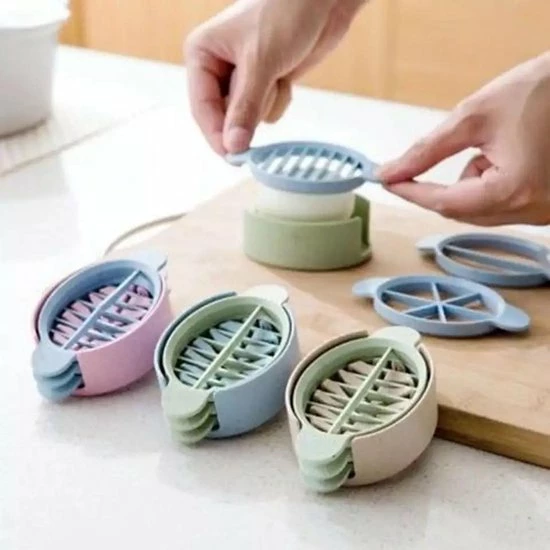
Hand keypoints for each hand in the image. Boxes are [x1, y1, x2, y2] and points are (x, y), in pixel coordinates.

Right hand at [185, 0, 366, 154]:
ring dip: (267, 102)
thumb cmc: (286, 12)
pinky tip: (286, 75)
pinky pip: (267, 111)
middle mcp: (218, 67)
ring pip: (248, 116)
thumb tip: (233, 146)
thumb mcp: (260, 63)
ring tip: (277, 74)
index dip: (216, 134)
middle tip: (263, 105)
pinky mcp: (265, 82)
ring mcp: (242, 76)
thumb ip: (245, 108)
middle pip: (223, 116)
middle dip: (247, 113)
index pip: (202, 108)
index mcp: (202, 54)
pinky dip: (279, 98)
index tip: (233, 156)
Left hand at [377, 52, 549, 225]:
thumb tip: (391, 172)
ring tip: (492, 147)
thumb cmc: (539, 90)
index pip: (445, 203)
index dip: (411, 192)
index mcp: (514, 191)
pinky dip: (490, 185)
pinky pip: (502, 205)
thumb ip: (427, 151)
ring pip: (481, 209)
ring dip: (470, 184)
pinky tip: (506, 156)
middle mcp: (532, 211)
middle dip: (440, 188)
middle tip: (421, 165)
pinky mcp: (547, 207)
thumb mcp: (473, 116)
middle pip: (462, 212)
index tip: (387, 181)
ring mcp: (543, 213)